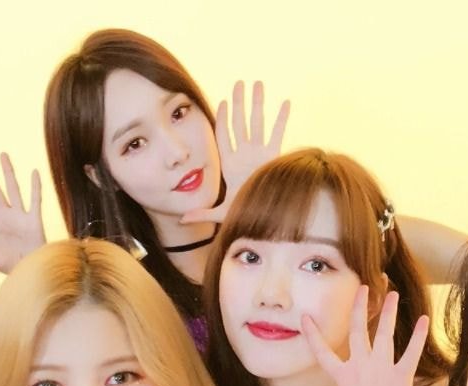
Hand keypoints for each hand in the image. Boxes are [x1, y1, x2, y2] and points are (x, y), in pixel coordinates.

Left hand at [0, 149, 45, 273]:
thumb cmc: (14, 265)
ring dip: (7, 172)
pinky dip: (35, 188)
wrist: (33, 271)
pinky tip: (33, 173)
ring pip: (12, 189)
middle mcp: (5, 214)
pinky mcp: (34, 221)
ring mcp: (20, 215)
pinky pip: (34, 201)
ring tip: (2, 154)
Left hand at [179, 81, 289, 225]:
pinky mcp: (274, 156)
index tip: (223, 102)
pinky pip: (279, 134)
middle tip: (240, 83)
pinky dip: (282, 119)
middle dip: (240, 103)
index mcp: (231, 164)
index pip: (224, 136)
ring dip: (258, 104)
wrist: (264, 217)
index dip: (224, 119)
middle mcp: (245, 154)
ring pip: (258, 123)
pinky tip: (286, 102)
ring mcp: (260, 153)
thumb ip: (202, 213)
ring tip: (258, 83)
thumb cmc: (243, 214)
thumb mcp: (221, 213)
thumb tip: (182, 220)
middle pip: (241, 123)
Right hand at [301, 286, 437, 385]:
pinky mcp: (403, 375)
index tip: (305, 317)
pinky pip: (412, 352)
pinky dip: (419, 336)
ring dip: (388, 313)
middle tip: (362, 287)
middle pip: (358, 333)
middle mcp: (363, 368)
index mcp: (345, 379)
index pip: (323, 354)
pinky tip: (425, 319)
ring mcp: (384, 370)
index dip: (313, 336)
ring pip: (384, 336)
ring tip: (392, 293)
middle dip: (359, 308)